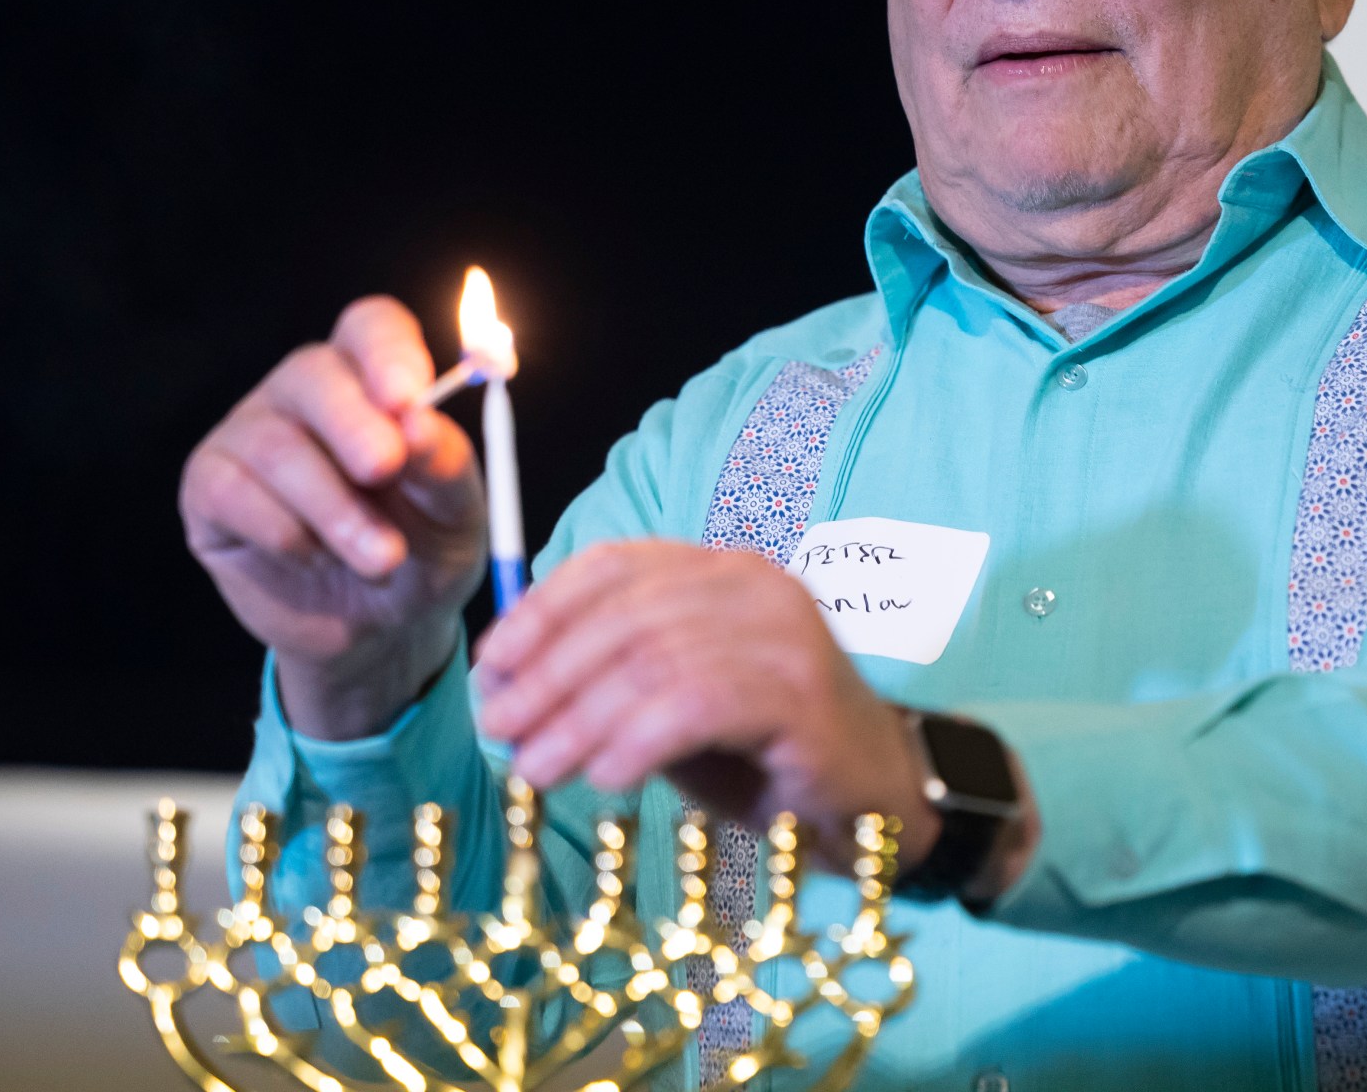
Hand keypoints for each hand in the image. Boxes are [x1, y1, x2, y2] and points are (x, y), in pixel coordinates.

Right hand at [180, 295, 484, 738]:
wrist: (380, 631)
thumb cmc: (424, 551)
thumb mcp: (457, 516)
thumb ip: (446, 466)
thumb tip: (420, 423)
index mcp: (373, 379)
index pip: (372, 328)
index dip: (388, 353)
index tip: (408, 397)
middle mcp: (306, 392)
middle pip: (313, 374)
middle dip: (354, 425)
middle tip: (386, 469)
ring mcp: (250, 434)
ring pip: (278, 446)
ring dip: (335, 508)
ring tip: (382, 558)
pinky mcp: (209, 487)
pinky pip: (234, 493)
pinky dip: (283, 532)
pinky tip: (313, 557)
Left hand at [474, 541, 940, 869]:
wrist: (875, 800)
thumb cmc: (765, 755)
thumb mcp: (673, 705)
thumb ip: (609, 683)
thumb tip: (509, 692)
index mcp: (721, 572)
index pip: (612, 566)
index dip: (541, 612)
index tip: (491, 667)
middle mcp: (754, 585)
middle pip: (623, 616)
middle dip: (547, 675)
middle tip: (499, 729)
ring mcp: (783, 633)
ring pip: (652, 662)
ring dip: (578, 720)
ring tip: (535, 769)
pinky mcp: (801, 691)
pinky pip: (694, 706)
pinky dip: (637, 742)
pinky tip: (606, 778)